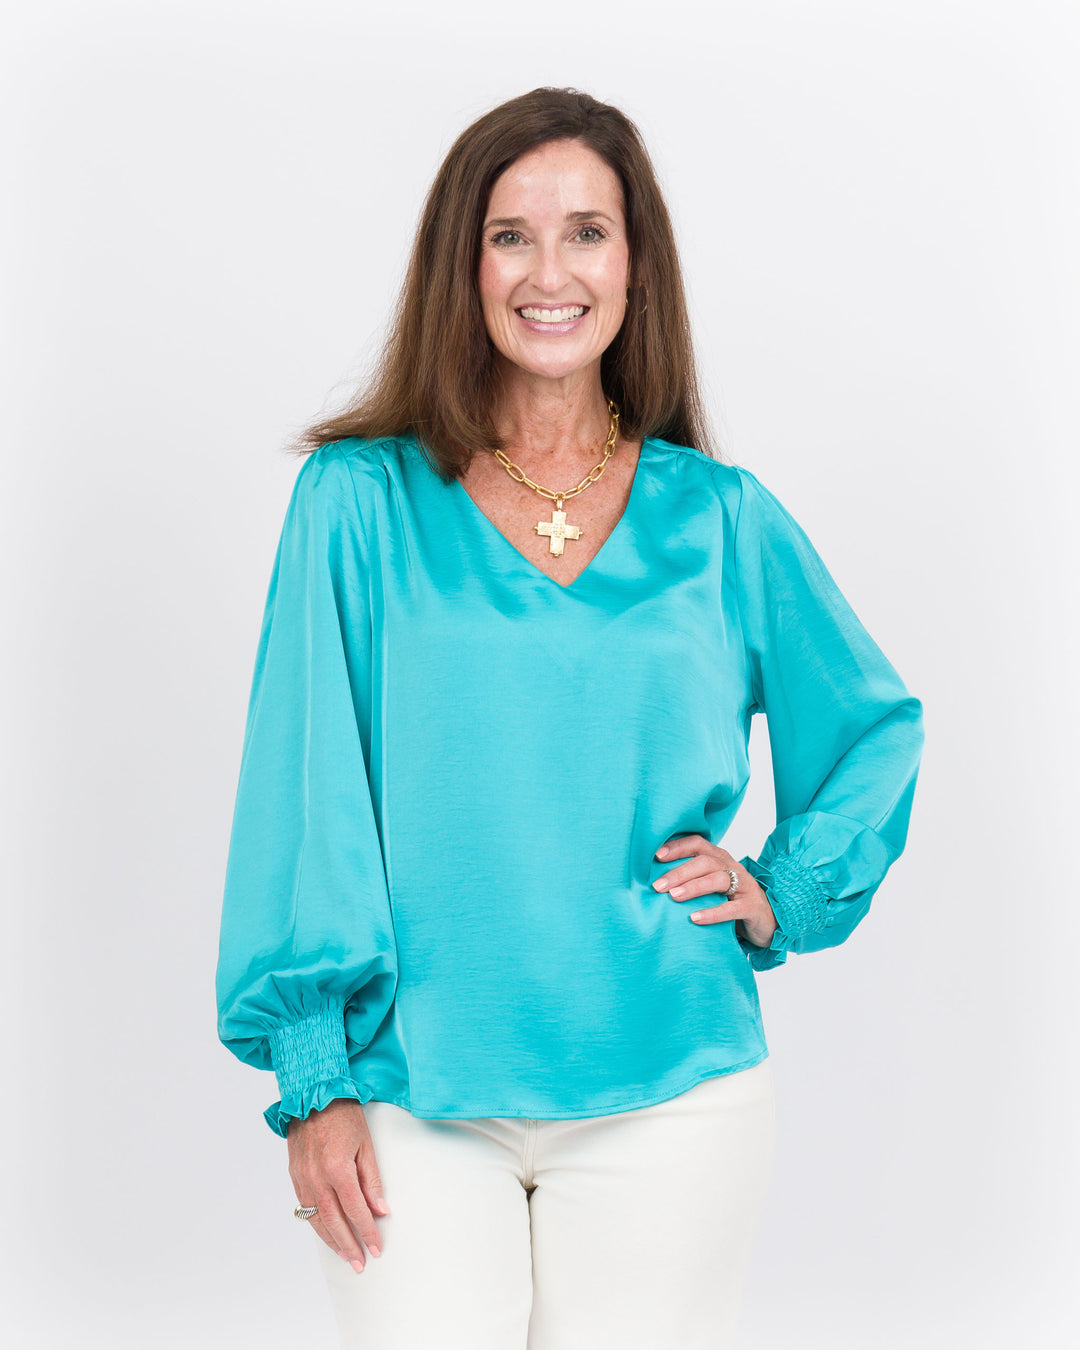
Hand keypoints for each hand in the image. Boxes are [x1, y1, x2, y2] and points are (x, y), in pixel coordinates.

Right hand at [287, 1098, 389, 1273]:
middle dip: (349, 1245)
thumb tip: (380, 1209)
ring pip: (317, 1219)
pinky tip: (326, 1233)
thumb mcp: (366, 1143)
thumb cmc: (343, 1114)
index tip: (377, 1247)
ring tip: (346, 1255)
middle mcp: (316, 1177)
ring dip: (332, 1240)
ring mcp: (302, 1177)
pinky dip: (317, 1224)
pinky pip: (305, 1207)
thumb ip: (372, 1179)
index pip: (355, 1209)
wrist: (313, 1094)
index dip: (367, 1231)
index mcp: (337, 1168)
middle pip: (334, 1221)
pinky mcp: (294, 1175)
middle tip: (361, 1263)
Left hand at [653, 834, 777, 948]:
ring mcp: (745, 886)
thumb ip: (691, 879)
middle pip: (705, 862)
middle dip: (679, 872)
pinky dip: (713, 913)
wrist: (767, 921)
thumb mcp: (711, 887)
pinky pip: (732, 908)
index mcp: (720, 858)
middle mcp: (733, 867)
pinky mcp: (752, 906)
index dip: (678, 846)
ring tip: (673, 896)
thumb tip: (652, 881)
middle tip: (658, 886)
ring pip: (718, 880)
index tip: (656, 856)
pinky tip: (695, 918)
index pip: (698, 844)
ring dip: (694, 887)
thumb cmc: (731, 901)